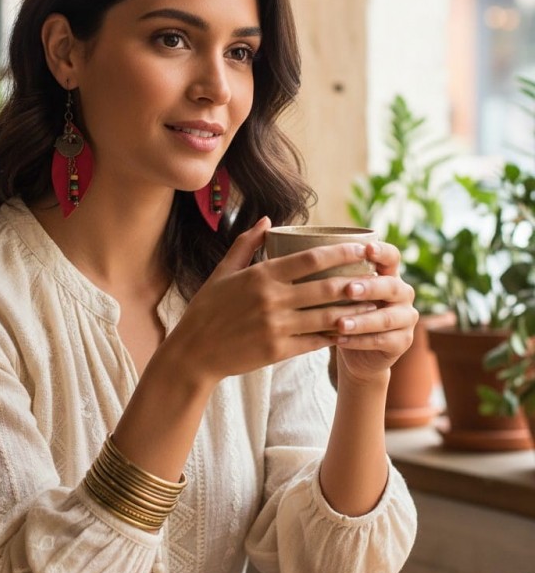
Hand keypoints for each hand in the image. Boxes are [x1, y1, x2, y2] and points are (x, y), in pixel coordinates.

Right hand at [169, 218, 380, 385]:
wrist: (194, 352)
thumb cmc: (207, 309)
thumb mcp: (222, 272)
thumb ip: (245, 245)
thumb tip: (266, 220)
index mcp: (260, 276)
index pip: (311, 259)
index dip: (341, 252)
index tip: (363, 247)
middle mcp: (271, 299)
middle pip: (327, 287)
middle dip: (357, 281)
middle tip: (378, 276)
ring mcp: (276, 326)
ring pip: (328, 316)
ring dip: (354, 310)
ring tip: (374, 303)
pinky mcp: (279, 351)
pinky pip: (316, 341)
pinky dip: (336, 335)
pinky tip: (351, 329)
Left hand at [330, 241, 417, 385]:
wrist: (356, 349)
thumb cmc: (343, 310)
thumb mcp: (340, 290)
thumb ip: (333, 275)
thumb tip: (298, 256)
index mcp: (388, 274)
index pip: (391, 257)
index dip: (382, 252)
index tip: (366, 248)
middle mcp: (402, 293)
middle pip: (391, 287)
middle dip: (369, 288)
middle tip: (348, 289)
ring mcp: (406, 318)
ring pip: (386, 318)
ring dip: (361, 320)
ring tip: (339, 323)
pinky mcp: (403, 342)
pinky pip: (382, 341)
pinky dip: (359, 341)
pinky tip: (339, 340)